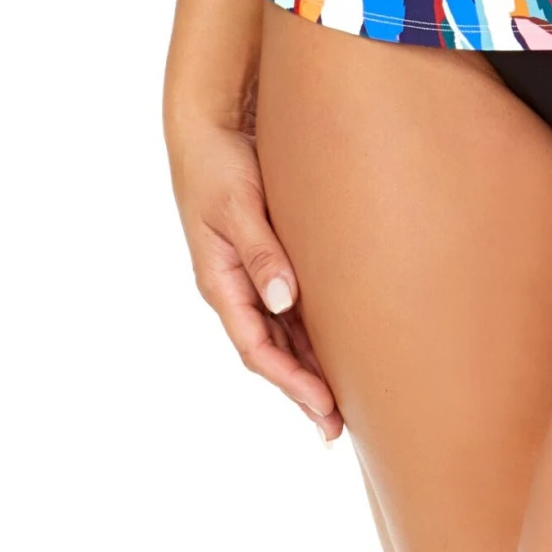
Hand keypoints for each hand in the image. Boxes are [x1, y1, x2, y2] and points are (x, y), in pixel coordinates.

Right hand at [166, 110, 342, 442]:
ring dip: (308, 365)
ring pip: (281, 333)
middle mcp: (234, 286)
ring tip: (342, 400)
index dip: (291, 382)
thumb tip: (283, 300)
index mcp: (220, 282)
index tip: (325, 407)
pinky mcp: (267, 253)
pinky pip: (288, 305)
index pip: (257, 348)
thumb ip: (261, 251)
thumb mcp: (237, 206)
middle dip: (302, 389)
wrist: (209, 125)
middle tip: (337, 427)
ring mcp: (249, 272)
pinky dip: (308, 330)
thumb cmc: (220, 164)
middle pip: (271, 351)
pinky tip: (333, 343)